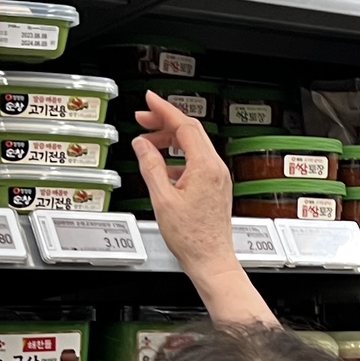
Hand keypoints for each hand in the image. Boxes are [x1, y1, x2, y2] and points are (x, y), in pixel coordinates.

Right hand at [130, 92, 237, 273]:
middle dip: (165, 121)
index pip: (185, 125)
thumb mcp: (162, 199)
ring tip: (147, 144)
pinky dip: (177, 157)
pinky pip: (196, 161)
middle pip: (190, 131)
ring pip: (193, 146)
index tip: (149, 100)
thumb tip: (141, 145)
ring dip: (170, 140)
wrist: (210, 260)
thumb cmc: (192, 238)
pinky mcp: (216, 187)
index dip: (164, 109)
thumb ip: (150, 166)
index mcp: (205, 167)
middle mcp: (216, 169)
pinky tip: (162, 167)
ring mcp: (218, 178)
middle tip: (143, 117)